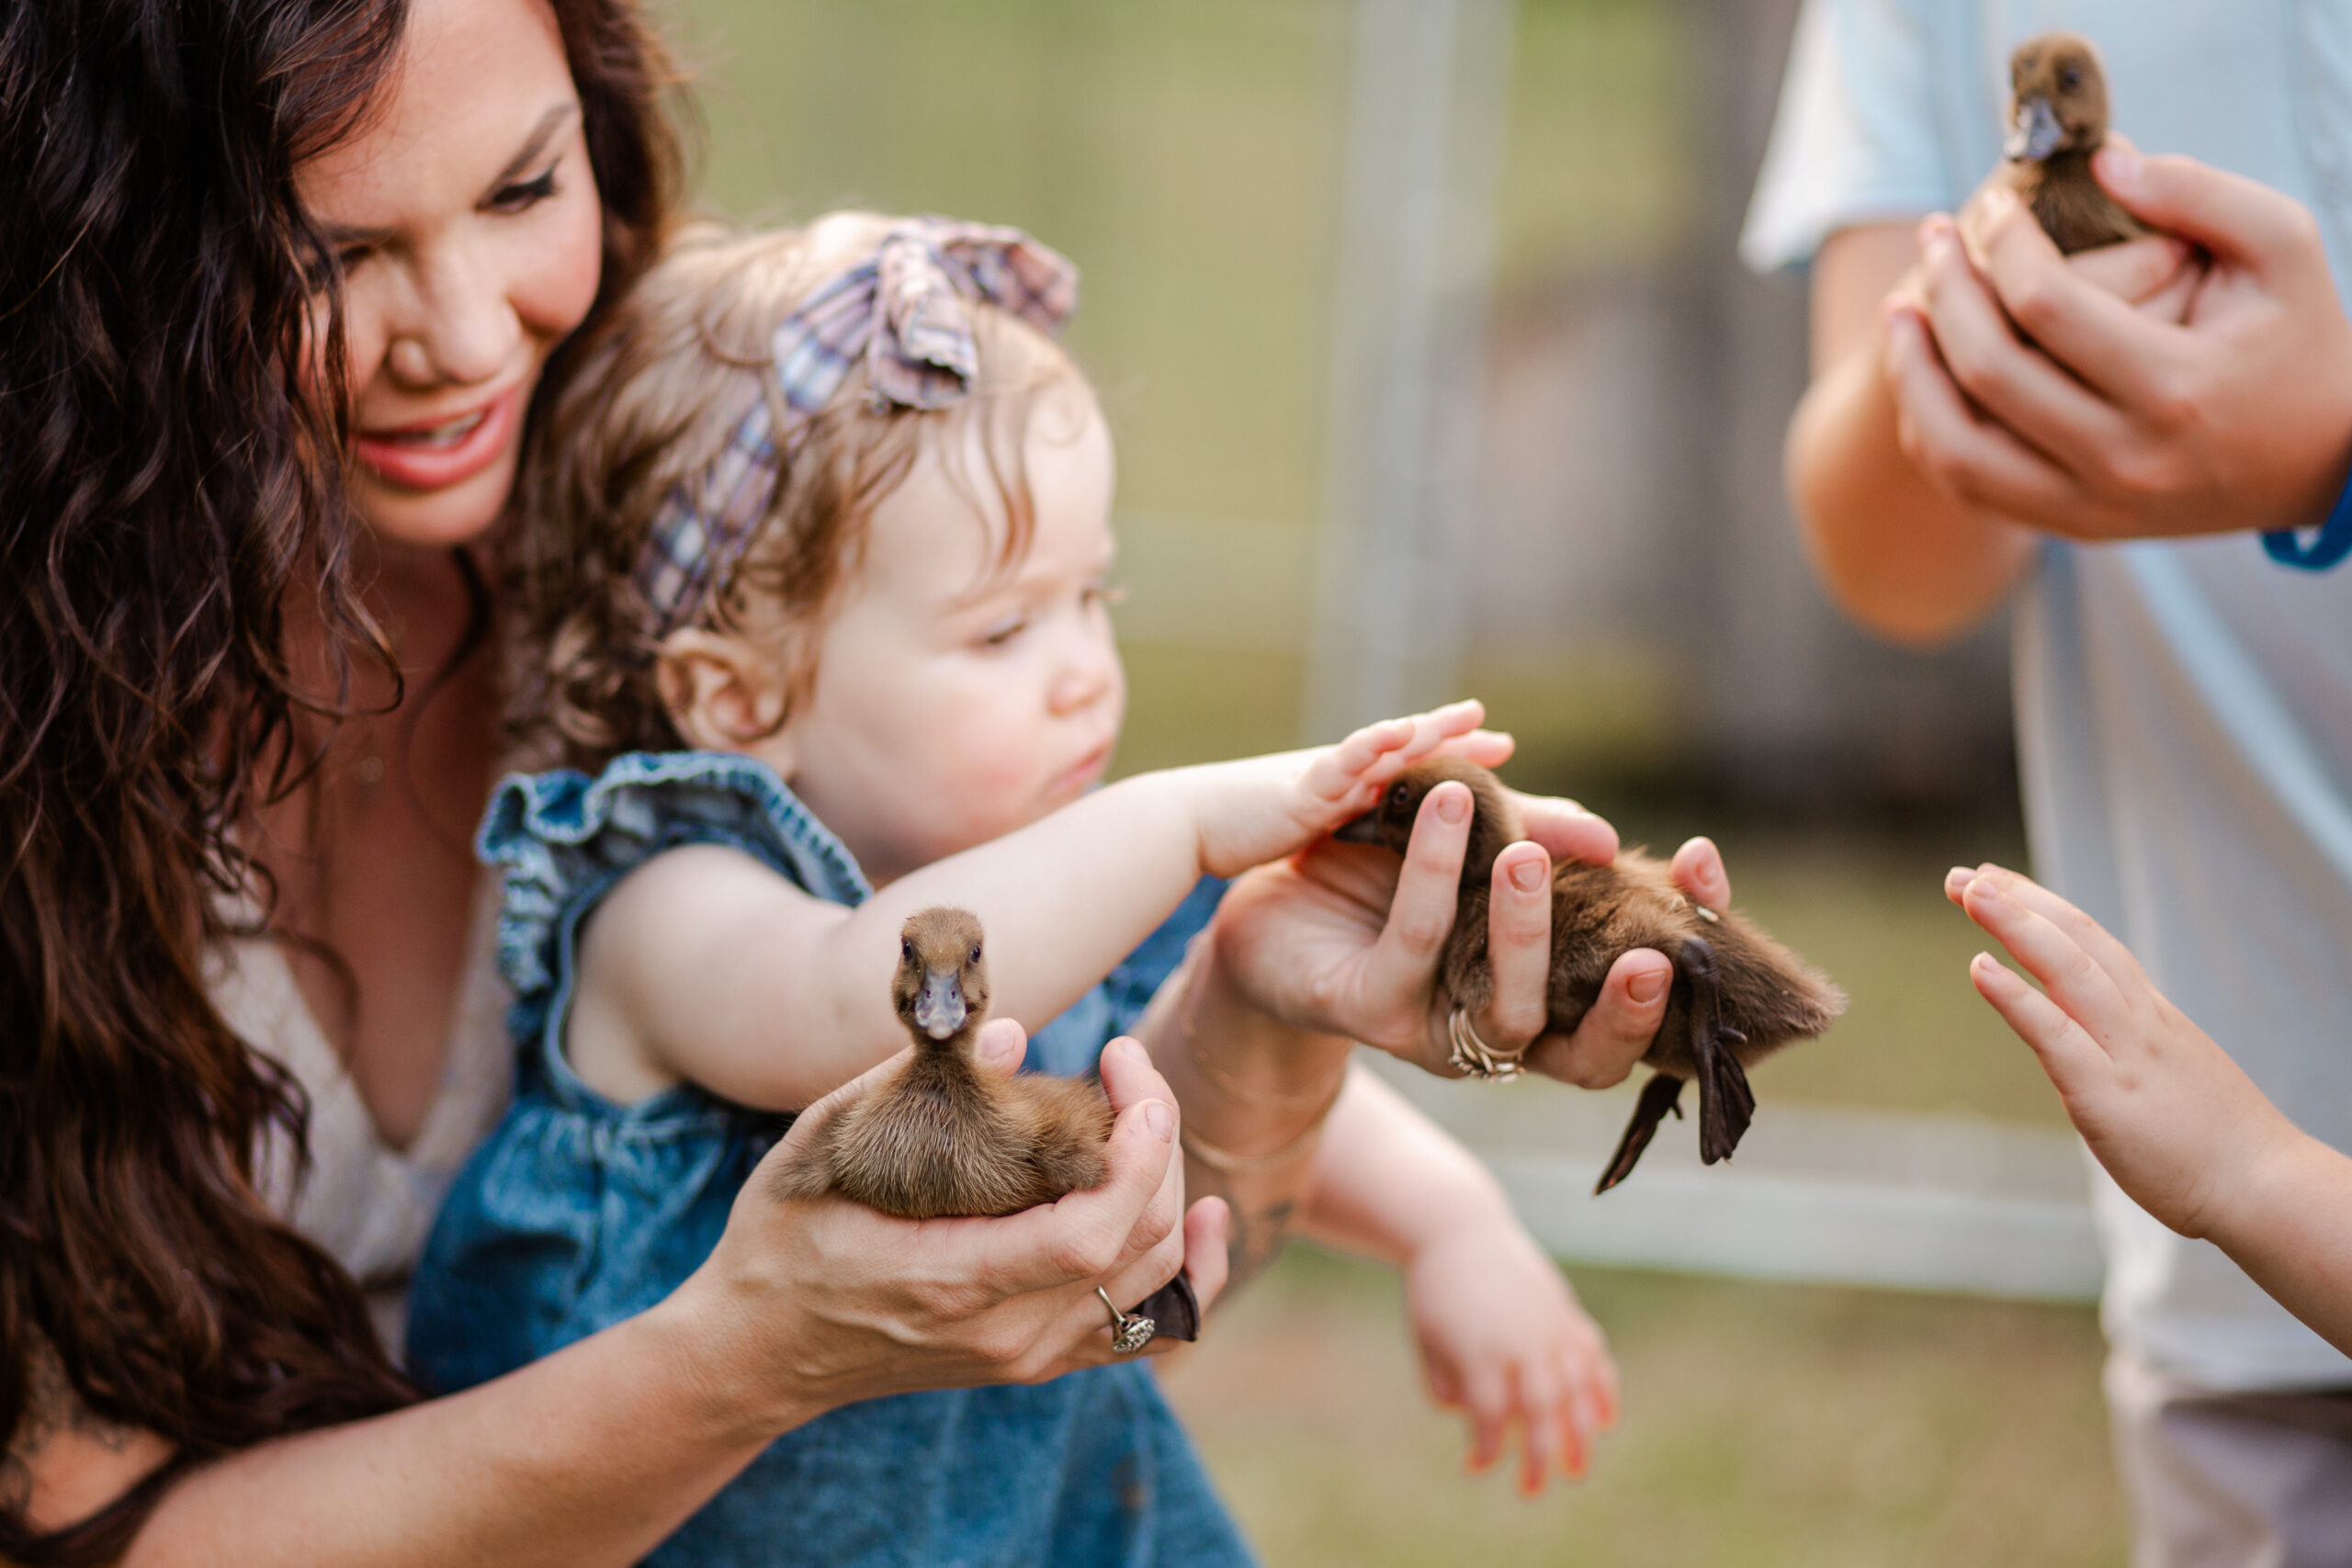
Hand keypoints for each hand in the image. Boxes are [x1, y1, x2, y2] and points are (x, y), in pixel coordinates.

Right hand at [669, 1023, 1229, 1436]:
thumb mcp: (819, 1148)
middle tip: (1124, 1064)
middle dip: (1157, 1139)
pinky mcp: (1038, 1360)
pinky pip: (1147, 1327)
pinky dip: (1191, 1271)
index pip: (1091, 1233)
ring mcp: (1028, 1356)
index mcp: (951, 1282)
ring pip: (1156, 1278)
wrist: (756, 1353)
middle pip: (1139, 1243)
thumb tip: (1012, 1036)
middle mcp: (1005, 1334)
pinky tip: (1207, 1216)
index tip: (1124, 1065)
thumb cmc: (780, 1240)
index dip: (1138, 1150)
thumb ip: (910, 1086)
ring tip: (1143, 1111)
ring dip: (1171, 1185)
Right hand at [1188, 699, 1513, 878]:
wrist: (1182, 823)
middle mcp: (1340, 775)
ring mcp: (1322, 779)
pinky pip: (1340, 764)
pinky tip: (1399, 732)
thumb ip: (1333, 820)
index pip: (1407, 766)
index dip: (1452, 754)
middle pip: (1408, 751)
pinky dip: (1370, 745)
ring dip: (1427, 733)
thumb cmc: (1233, 827)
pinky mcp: (1299, 791)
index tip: (1497, 747)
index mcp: (1345, 788)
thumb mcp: (1299, 825)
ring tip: (1470, 718)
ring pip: (1384, 749)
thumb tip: (1363, 828)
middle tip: (1502, 735)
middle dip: (1456, 742)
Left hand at [1210, 777, 1731, 1086]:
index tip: (1703, 862)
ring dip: (1523, 932)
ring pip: (1507, 1012)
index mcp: (1548, 998)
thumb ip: (1533, 842)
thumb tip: (1607, 837)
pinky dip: (1434, 878)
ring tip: (1524, 851)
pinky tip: (1447, 811)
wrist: (1263, 904)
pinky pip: (1415, 949)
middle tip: (1648, 947)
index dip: (1686, 938)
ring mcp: (1437, 1033)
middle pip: (1590, 1054)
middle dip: (1627, 1005)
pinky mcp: (1367, 1012)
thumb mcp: (1469, 856)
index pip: (1639, 993)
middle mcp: (1501, 1033)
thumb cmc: (1380, 883)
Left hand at [1405, 1219, 1616, 1494]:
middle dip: (1540, 1455)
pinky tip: (1604, 1421)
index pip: (1489, 1413)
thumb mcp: (1425, 1341)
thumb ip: (1443, 1386)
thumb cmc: (1435, 1293)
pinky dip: (1603, 1390)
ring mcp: (1549, 1324)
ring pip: (1576, 1388)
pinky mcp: (1565, 1312)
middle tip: (1533, 1490)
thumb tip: (1472, 1419)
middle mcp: (1520, 1339)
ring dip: (1580, 1434)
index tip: (1474, 1465)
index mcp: (1478, 1347)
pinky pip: (1593, 1356)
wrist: (1460, 1231)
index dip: (1485, 1446)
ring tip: (1576, 1471)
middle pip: (1540, 1408)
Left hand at [1887, 146, 2351, 538]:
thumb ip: (2198, 193)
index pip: (2050, 306)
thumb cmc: (2296, 336)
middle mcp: (2126, 456)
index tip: (1992, 205)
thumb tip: (2100, 160)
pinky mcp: (2075, 527)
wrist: (2322, 460)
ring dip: (1912, 372)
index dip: (2004, 244)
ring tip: (1899, 309)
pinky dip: (1931, 430)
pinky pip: (1969, 487)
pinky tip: (1923, 372)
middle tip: (1932, 236)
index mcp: (2177, 386)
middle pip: (1990, 371)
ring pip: (1957, 446)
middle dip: (1946, 291)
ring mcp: (2093, 503)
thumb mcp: (2282, 247)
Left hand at [1946, 864, 2299, 1240]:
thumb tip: (2090, 1051)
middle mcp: (2139, 1023)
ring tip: (1969, 891)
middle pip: (2077, 940)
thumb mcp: (2171, 1078)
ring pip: (2067, 970)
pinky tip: (1981, 967)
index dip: (2043, 909)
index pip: (2093, 944)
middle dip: (2019, 902)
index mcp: (2152, 1018)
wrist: (2266, 1190)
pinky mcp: (2107, 1095)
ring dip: (2015, 925)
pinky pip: (2056, 1034)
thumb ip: (2129, 1054)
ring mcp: (2125, 1054)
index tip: (1997, 884)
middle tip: (1964, 876)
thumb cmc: (2219, 1147)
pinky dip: (2016, 995)